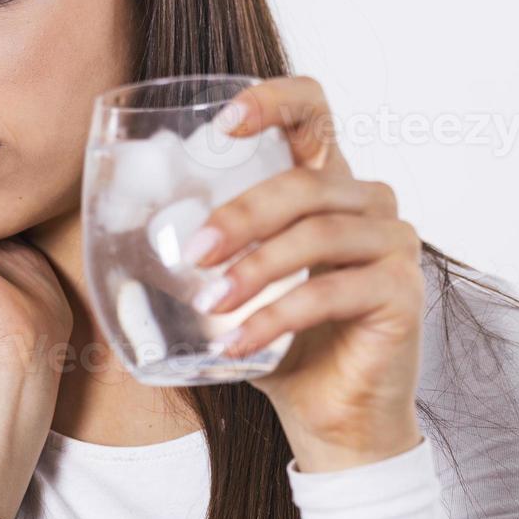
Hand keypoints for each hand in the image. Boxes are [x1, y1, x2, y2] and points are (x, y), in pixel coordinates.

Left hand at [188, 76, 425, 471]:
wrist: (332, 418)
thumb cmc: (279, 343)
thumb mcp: (231, 284)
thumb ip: (197, 248)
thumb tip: (116, 226)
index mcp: (325, 184)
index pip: (313, 111)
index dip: (274, 100)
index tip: (225, 121)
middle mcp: (367, 202)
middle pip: (304, 183)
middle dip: (241, 215)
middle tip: (194, 252)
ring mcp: (393, 243)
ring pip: (319, 233)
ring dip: (256, 269)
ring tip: (211, 304)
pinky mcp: (403, 291)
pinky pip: (333, 290)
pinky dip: (276, 316)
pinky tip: (236, 342)